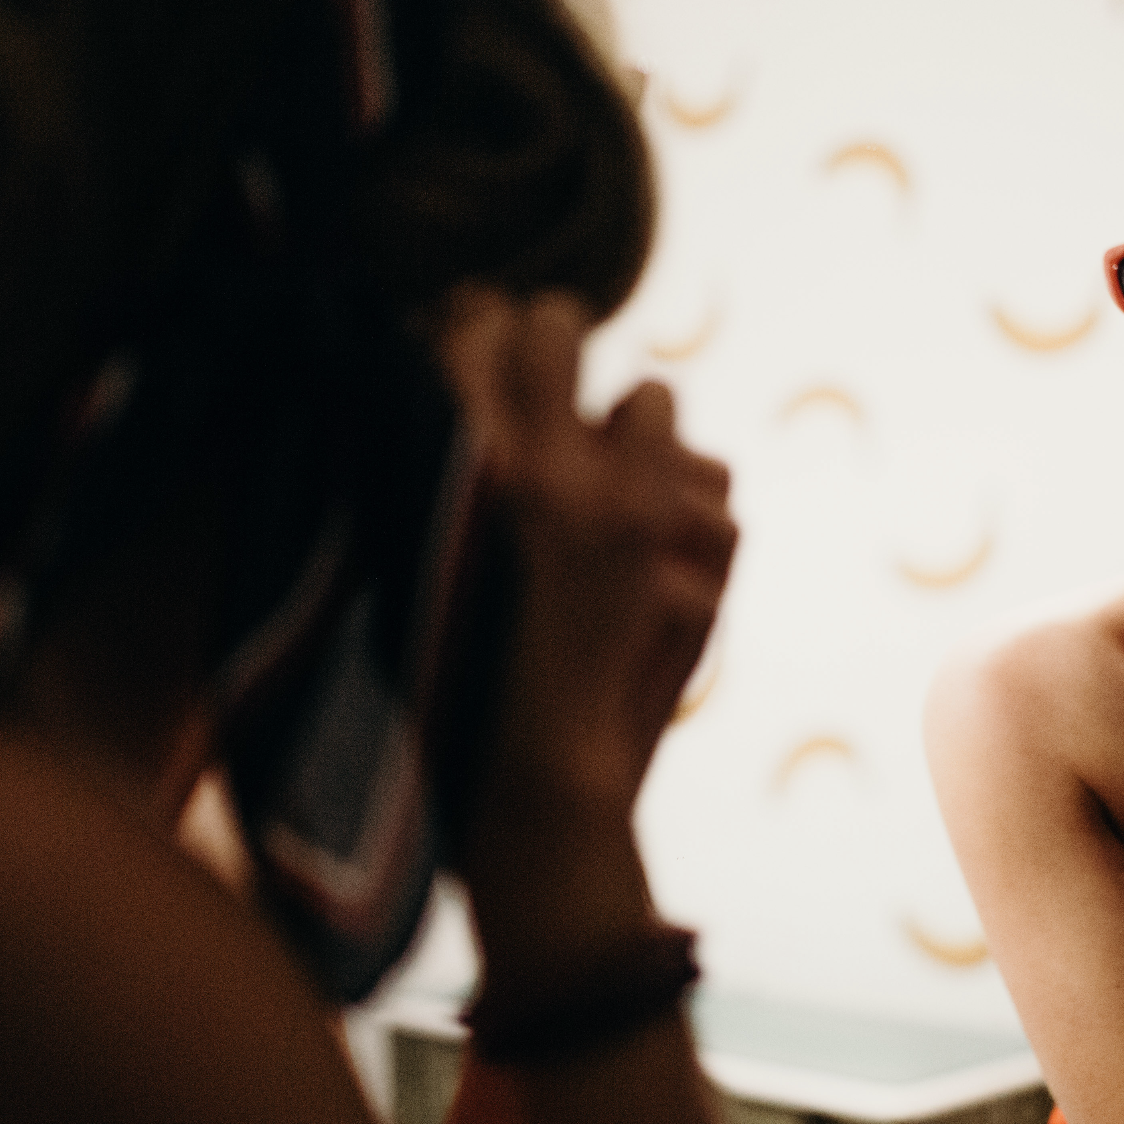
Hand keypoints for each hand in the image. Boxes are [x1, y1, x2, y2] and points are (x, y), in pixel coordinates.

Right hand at [440, 289, 736, 838]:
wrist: (533, 801)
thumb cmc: (451, 699)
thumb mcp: (409, 567)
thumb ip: (438, 474)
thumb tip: (463, 386)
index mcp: (447, 466)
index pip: (470, 322)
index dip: (483, 323)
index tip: (487, 333)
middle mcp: (536, 463)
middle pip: (556, 324)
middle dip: (555, 345)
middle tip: (553, 383)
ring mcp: (624, 499)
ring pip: (653, 402)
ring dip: (638, 446)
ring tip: (614, 509)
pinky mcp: (695, 549)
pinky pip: (714, 491)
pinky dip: (693, 525)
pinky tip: (661, 574)